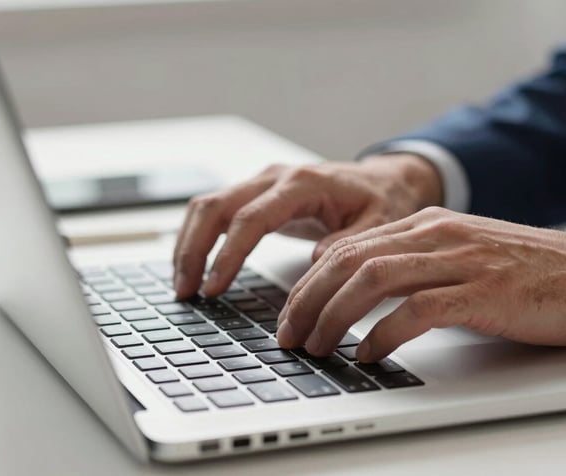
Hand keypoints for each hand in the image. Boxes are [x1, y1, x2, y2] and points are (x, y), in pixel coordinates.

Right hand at [172, 154, 441, 298]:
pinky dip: (199, 238)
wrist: (381, 181)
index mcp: (302, 184)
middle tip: (186, 291)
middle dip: (194, 249)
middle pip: (216, 206)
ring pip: (207, 206)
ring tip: (183, 286)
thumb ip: (349, 244)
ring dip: (188, 244)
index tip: (214, 286)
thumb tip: (315, 265)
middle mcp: (275, 178)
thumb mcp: (379, 223)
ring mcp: (262, 184)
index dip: (228, 253)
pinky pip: (216, 212)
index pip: (251, 217)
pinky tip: (194, 267)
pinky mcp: (257, 195)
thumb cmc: (380, 201)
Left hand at [277, 206, 565, 360]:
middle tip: (290, 335)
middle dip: (308, 300)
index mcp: (427, 225)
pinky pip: (418, 309)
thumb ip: (417, 267)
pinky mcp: (484, 290)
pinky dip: (384, 333)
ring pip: (373, 279)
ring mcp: (460, 260)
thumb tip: (365, 300)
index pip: (348, 248)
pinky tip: (368, 353)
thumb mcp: (462, 258)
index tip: (292, 314)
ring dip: (334, 316)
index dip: (310, 282)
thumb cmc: (531, 273)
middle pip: (349, 260)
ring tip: (317, 346)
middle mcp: (437, 235)